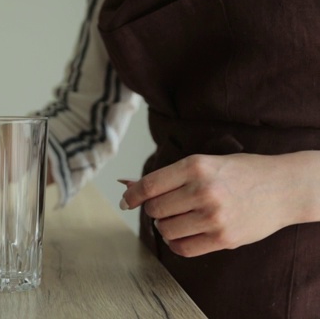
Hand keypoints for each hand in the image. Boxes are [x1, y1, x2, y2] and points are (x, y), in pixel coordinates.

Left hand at [119, 152, 319, 256]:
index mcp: (195, 166)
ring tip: (181, 217)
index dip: (132, 195)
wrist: (284, 187)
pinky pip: (182, 248)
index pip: (149, 186)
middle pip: (155, 209)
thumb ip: (169, 177)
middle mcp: (203, 191)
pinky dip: (177, 243)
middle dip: (154, 209)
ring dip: (166, 226)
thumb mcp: (206, 163)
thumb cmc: (240, 172)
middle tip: (167, 206)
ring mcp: (214, 217)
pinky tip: (185, 233)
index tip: (127, 201)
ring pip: (165, 229)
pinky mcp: (223, 238)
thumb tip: (128, 188)